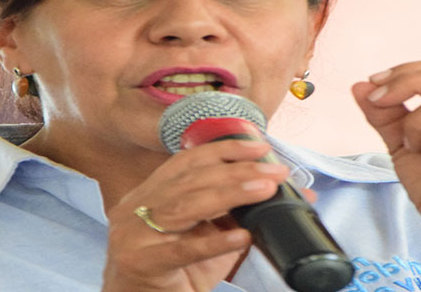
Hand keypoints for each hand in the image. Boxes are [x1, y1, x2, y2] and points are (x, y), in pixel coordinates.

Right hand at [102, 139, 290, 291]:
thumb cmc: (172, 274)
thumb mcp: (202, 239)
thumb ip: (233, 216)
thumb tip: (285, 195)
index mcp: (148, 194)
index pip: (186, 162)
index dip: (223, 149)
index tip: (259, 147)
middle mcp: (136, 208)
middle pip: (191, 180)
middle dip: (236, 171)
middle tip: (274, 171)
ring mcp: (134, 234)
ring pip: (186, 205)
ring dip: (231, 194)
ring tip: (264, 190)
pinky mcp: (143, 263)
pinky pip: (183, 250)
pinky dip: (216, 242)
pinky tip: (242, 236)